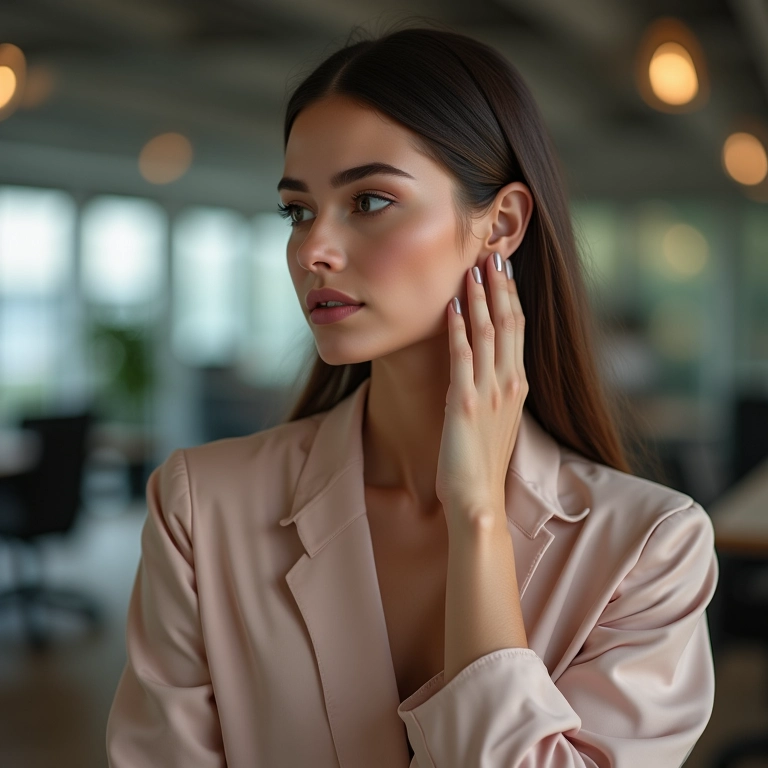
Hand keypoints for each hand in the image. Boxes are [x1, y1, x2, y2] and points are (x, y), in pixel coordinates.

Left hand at [436, 251, 528, 529]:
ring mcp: (489, 392)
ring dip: (479, 298)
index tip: (503, 270)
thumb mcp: (498, 421)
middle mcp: (509, 384)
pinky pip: (462, 357)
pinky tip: (449, 306)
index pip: (518, 331)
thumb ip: (496, 391)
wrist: (478, 499)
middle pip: (509, 323)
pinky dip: (457, 329)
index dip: (510, 297)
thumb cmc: (484, 463)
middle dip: (499, 287)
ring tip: (472, 269)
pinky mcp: (466, 403)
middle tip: (491, 254)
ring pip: (488, 333)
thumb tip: (490, 369)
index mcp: (518, 386)